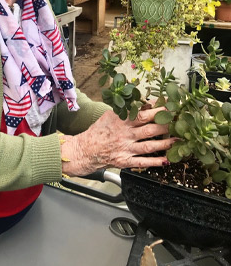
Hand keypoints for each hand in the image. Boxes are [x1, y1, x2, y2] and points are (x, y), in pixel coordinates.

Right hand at [61, 106, 176, 176]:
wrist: (85, 150)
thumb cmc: (99, 131)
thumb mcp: (110, 116)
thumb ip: (126, 111)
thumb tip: (146, 104)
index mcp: (120, 120)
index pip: (142, 114)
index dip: (157, 111)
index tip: (170, 107)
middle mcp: (124, 134)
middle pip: (149, 129)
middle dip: (166, 126)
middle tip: (180, 123)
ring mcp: (125, 148)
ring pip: (149, 146)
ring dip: (165, 143)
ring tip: (178, 140)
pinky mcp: (124, 161)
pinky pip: (142, 162)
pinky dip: (155, 162)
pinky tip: (166, 160)